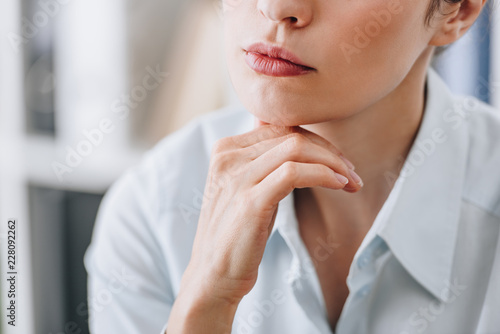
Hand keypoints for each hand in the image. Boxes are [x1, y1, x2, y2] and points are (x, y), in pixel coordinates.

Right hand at [167, 118, 361, 332]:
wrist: (212, 274)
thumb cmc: (236, 232)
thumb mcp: (245, 187)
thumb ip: (262, 161)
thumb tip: (292, 138)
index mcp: (226, 150)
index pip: (280, 127)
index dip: (316, 141)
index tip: (338, 162)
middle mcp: (228, 157)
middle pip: (291, 135)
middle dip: (329, 152)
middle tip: (352, 173)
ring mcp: (237, 178)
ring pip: (296, 149)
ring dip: (333, 162)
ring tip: (351, 181)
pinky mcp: (250, 201)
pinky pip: (294, 173)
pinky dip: (323, 174)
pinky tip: (339, 185)